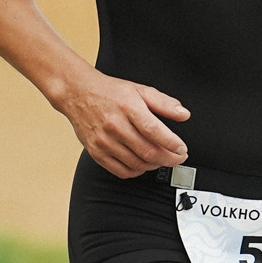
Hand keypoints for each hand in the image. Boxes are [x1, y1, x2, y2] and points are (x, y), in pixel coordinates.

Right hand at [56, 71, 189, 178]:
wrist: (77, 93)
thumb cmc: (109, 92)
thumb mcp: (139, 90)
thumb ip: (164, 103)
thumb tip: (184, 114)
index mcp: (128, 107)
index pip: (154, 131)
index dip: (172, 143)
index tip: (182, 149)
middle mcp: (115, 125)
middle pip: (148, 151)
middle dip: (169, 158)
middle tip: (178, 157)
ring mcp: (104, 141)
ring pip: (136, 163)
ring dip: (154, 166)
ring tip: (162, 159)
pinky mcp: (96, 152)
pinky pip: (120, 170)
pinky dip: (136, 172)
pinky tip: (143, 165)